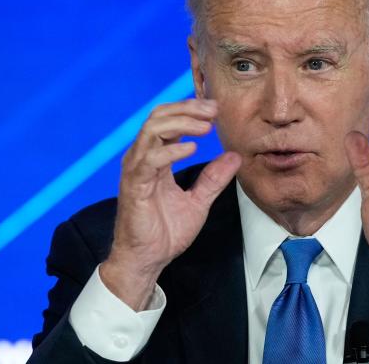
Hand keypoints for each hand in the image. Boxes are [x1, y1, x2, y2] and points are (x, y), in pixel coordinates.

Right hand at [101, 99, 240, 309]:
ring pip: (152, 130)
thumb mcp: (199, 201)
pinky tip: (192, 149)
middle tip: (213, 110)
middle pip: (158, 117)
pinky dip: (172, 150)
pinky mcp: (134, 185)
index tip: (216, 110)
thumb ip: (214, 178)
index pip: (168, 121)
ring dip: (181, 123)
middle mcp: (142, 158)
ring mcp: (136, 170)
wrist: (148, 259)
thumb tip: (234, 157)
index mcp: (155, 158)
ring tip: (206, 127)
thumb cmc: (165, 232)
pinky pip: (150, 160)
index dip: (191, 110)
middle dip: (187, 109)